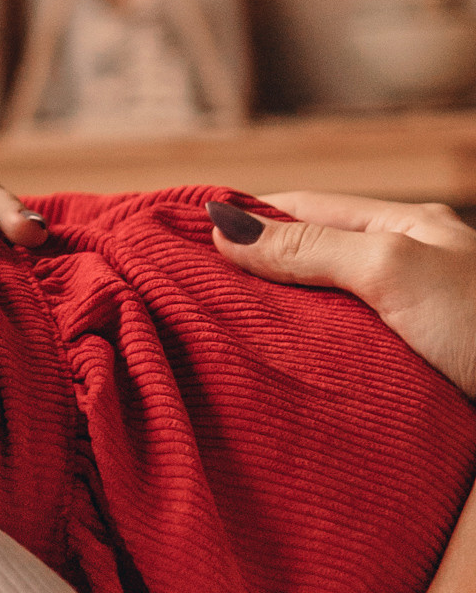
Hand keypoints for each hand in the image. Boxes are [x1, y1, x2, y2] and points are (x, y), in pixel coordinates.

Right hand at [210, 191, 475, 400]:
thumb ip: (311, 247)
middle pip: (311, 263)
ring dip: (280, 329)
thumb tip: (223, 225)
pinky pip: (344, 363)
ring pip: (324, 315)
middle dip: (255, 277)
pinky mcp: (410, 376)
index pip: (305, 210)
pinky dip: (310, 368)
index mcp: (406, 229)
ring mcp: (408, 324)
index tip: (183, 236)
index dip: (245, 219)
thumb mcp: (391, 270)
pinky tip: (280, 382)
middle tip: (190, 295)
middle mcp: (406, 270)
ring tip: (219, 340)